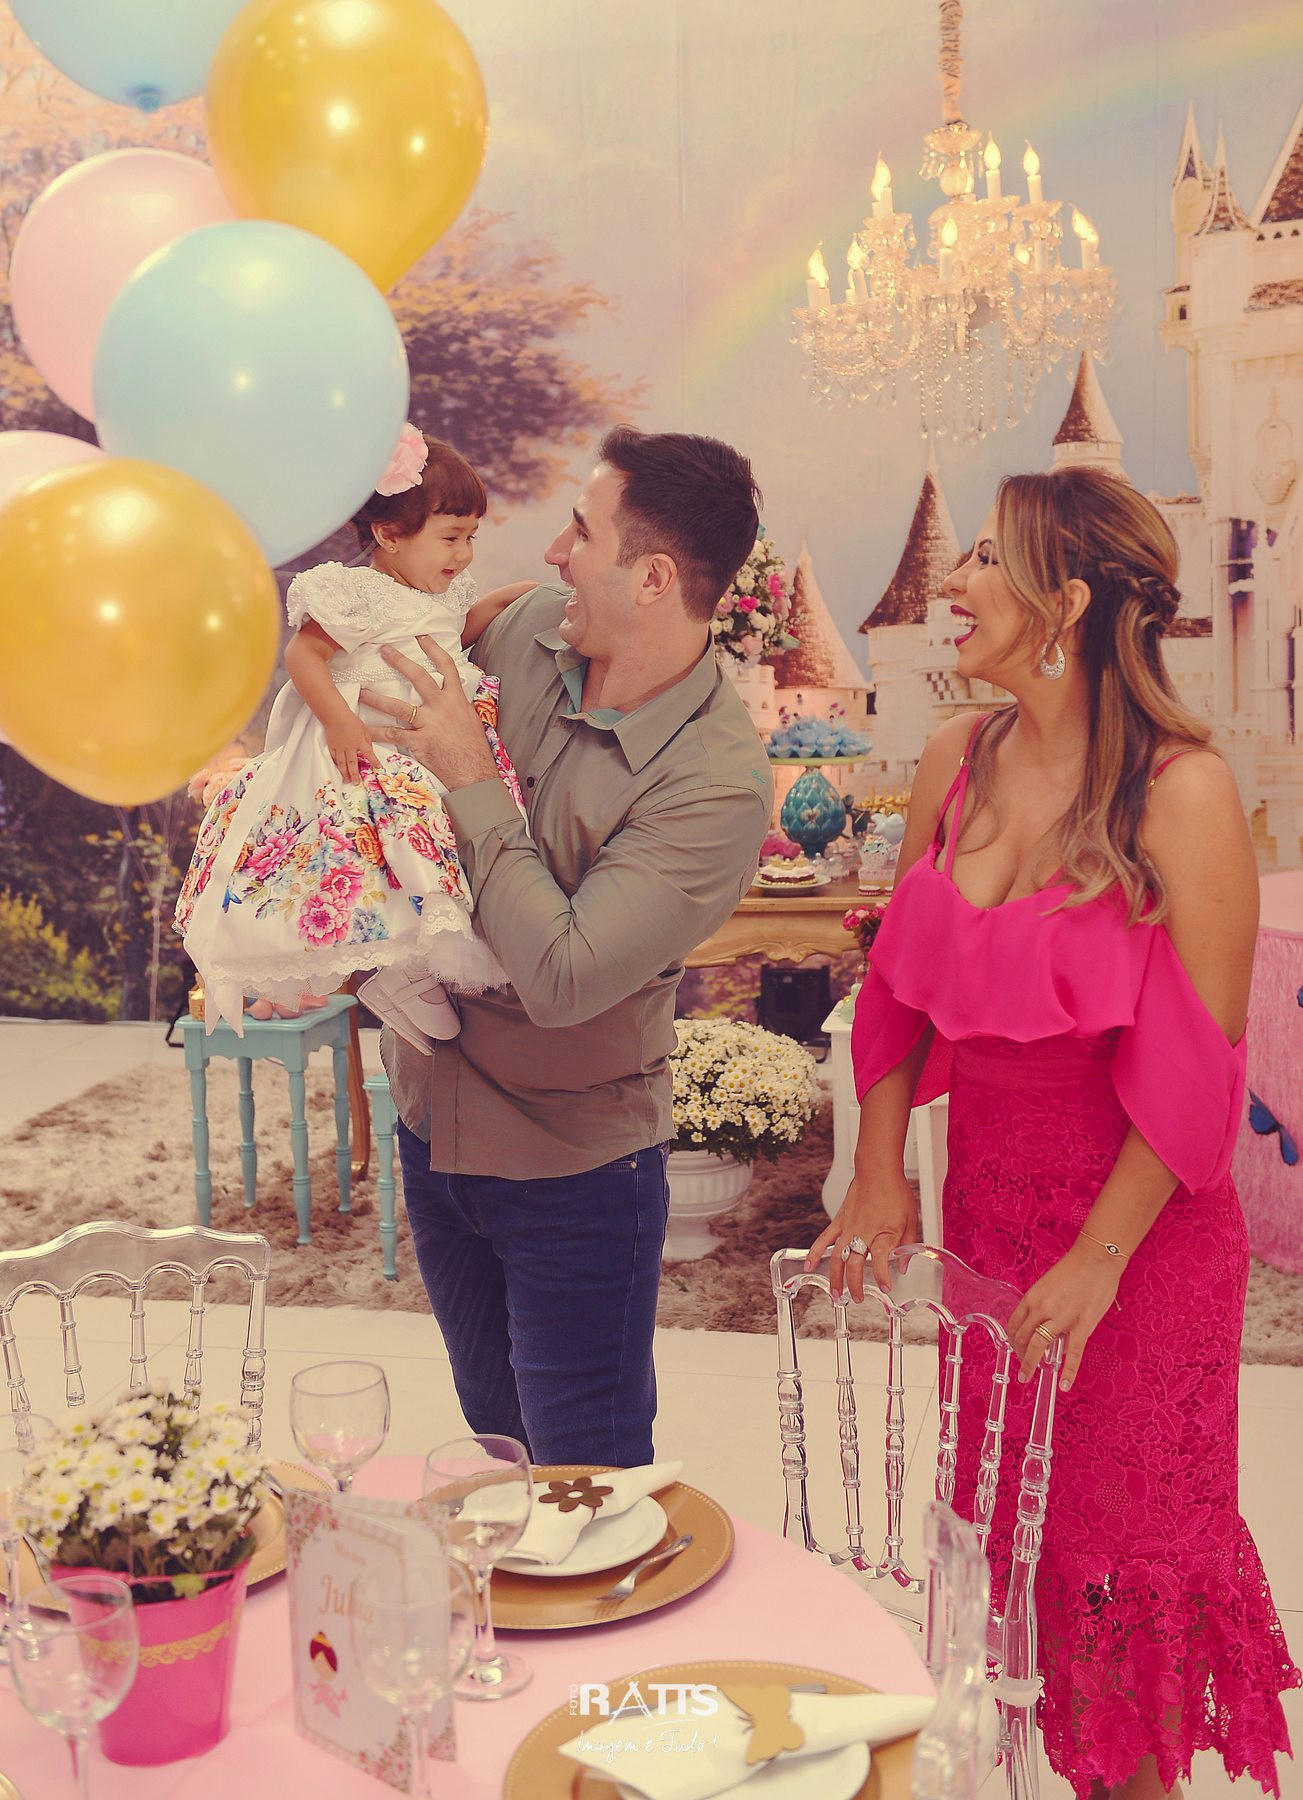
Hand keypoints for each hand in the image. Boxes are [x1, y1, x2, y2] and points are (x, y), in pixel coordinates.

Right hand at [327, 716, 375, 784]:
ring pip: (342, 763)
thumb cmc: (350, 721)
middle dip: (355, 774)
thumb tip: (370, 750)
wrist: (335, 716)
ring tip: (347, 780)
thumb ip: (367, 741)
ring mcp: (340, 747)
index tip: (378, 768)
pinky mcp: (332, 747)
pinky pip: (334, 758)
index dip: (374, 761)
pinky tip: (339, 770)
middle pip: (352, 763)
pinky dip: (337, 765)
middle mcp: (349, 746)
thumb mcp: (364, 729)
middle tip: (356, 782)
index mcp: (359, 741)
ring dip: (345, 773)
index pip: (369, 753)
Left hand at [360, 638, 497, 789]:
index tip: (422, 638)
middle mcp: (442, 707)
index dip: (434, 650)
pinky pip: (393, 735)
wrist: (474, 772)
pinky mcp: (419, 742)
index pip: (446, 667)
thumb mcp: (470, 720)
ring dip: (377, 698)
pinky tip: (364, 730)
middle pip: (419, 677)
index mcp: (457, 699)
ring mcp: (430, 724)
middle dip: (400, 662)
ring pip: (398, 706)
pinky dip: (377, 733)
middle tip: (385, 650)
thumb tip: (452, 696)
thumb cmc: (473, 748)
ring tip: (362, 692)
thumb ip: (457, 706)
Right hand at [804, 1170, 917, 1302]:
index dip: (882, 1277)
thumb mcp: (911, 1220)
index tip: (885, 1289)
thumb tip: (903, 1266)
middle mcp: (864, 1232)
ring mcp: (849, 1227)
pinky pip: (824, 1239)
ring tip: (836, 1294)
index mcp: (884, 1233)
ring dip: (835, 1277)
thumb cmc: (896, 1191)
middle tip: (859, 1299)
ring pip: (838, 1257)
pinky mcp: (839, 1221)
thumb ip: (907, 1245)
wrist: (878, 1170)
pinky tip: (810, 1266)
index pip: (881, 1261)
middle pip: (854, 1264)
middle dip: (855, 1285)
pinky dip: (816, 1253)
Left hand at [1008, 1241, 1121, 1393]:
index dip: (1013, 1340)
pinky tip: (1064, 1385)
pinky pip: (1072, 1353)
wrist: (1096, 1259)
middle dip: (1020, 1355)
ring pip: (1039, 1346)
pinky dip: (1067, 1371)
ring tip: (1026, 1378)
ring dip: (1030, 1364)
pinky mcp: (1081, 1325)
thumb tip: (1041, 1322)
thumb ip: (1043, 1303)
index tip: (1014, 1350)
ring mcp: (1061, 1317)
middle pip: (1024, 1337)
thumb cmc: (1075, 1269)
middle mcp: (1042, 1308)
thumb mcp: (1048, 1284)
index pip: (1015, 1323)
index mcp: (1033, 1297)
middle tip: (1021, 1369)